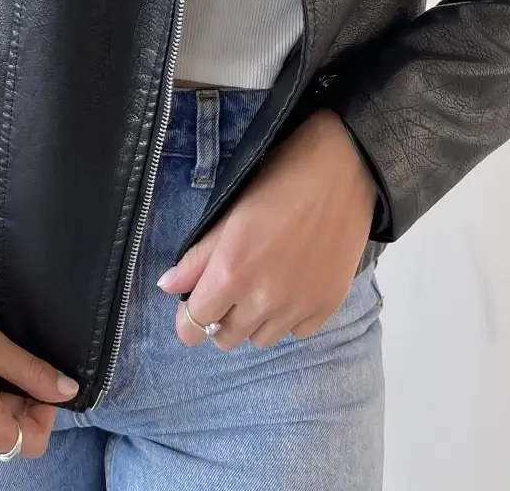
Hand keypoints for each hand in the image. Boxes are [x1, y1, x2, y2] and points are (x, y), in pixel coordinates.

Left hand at [157, 109, 376, 346]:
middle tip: (232, 285)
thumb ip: (198, 257)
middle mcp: (263, 298)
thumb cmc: (279, 181)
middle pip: (226, 338)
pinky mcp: (326, 308)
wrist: (342, 170)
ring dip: (255, 319)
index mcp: (231, 272)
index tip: (195, 303)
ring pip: (261, 339)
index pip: (193, 327)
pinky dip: (289, 316)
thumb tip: (167, 286)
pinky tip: (293, 283)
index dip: (189, 319)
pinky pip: (296, 332)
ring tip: (265, 281)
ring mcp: (298, 307)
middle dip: (221, 317)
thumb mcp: (230, 214)